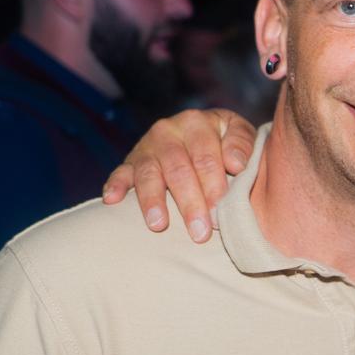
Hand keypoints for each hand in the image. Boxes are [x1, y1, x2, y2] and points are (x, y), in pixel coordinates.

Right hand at [101, 108, 255, 242]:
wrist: (200, 131)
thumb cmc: (224, 139)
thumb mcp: (238, 132)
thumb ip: (242, 144)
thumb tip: (236, 164)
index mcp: (197, 122)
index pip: (206, 158)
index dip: (214, 186)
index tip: (220, 212)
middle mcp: (168, 131)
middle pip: (179, 170)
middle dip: (190, 203)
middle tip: (200, 232)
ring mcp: (147, 146)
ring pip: (149, 174)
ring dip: (153, 201)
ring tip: (159, 225)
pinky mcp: (130, 161)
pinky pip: (120, 173)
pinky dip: (115, 186)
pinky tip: (112, 201)